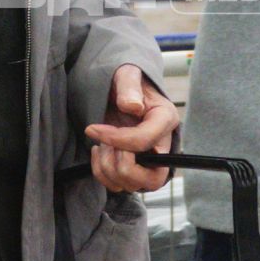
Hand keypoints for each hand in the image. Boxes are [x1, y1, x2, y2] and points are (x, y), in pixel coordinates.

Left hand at [84, 64, 178, 192]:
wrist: (121, 92)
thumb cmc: (126, 83)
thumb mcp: (127, 75)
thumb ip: (129, 87)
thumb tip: (133, 106)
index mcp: (165, 119)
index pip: (144, 141)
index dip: (117, 139)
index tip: (93, 129)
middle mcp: (163, 145)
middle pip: (151, 179)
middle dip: (120, 165)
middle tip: (104, 143)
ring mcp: (150, 162)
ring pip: (132, 185)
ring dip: (107, 167)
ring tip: (101, 143)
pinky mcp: (135, 169)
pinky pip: (118, 185)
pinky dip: (101, 173)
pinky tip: (99, 151)